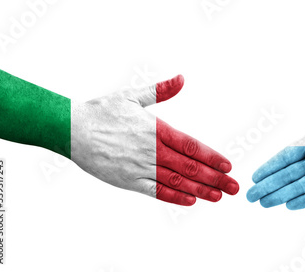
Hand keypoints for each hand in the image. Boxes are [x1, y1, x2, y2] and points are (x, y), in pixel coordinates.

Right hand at [71, 75, 238, 205]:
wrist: (70, 129)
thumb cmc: (101, 111)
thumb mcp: (132, 96)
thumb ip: (160, 91)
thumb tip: (182, 79)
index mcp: (156, 129)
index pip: (191, 145)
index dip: (212, 156)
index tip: (228, 165)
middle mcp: (151, 150)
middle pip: (190, 166)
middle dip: (214, 177)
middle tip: (233, 187)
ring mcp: (140, 167)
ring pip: (176, 181)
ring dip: (200, 190)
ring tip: (219, 196)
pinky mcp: (127, 180)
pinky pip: (155, 191)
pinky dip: (174, 197)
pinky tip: (191, 201)